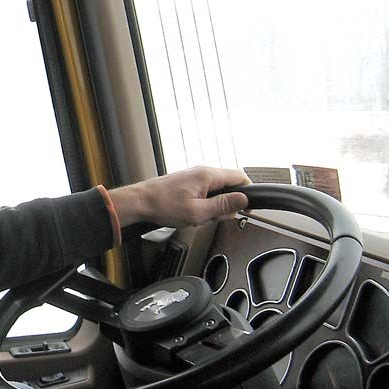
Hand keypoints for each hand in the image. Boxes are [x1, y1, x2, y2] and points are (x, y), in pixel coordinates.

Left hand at [108, 166, 250, 227]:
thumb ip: (223, 206)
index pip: (240, 177)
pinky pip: (204, 193)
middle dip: (226, 204)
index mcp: (208, 175)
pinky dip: (202, 205)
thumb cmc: (163, 205)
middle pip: (229, 186)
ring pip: (216, 191)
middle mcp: (202, 171)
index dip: (248, 193)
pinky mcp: (187, 182)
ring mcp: (194, 176)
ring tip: (198, 216)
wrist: (139, 202)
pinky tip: (191, 213)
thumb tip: (243, 200)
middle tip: (213, 217)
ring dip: (212, 207)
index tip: (248, 208)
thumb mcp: (198, 212)